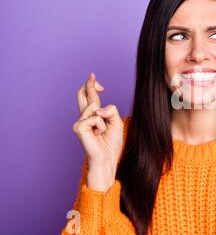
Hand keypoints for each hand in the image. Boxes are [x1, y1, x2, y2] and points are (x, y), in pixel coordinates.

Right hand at [72, 73, 123, 191]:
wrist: (107, 159)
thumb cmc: (111, 143)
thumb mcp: (116, 122)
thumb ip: (110, 111)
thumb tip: (98, 108)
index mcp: (93, 116)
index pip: (90, 97)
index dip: (91, 86)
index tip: (92, 76)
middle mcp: (84, 117)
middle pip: (83, 95)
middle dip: (89, 85)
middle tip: (92, 75)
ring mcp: (80, 122)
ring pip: (94, 107)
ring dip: (104, 119)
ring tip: (101, 131)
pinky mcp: (79, 128)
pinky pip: (94, 117)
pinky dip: (100, 125)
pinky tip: (97, 134)